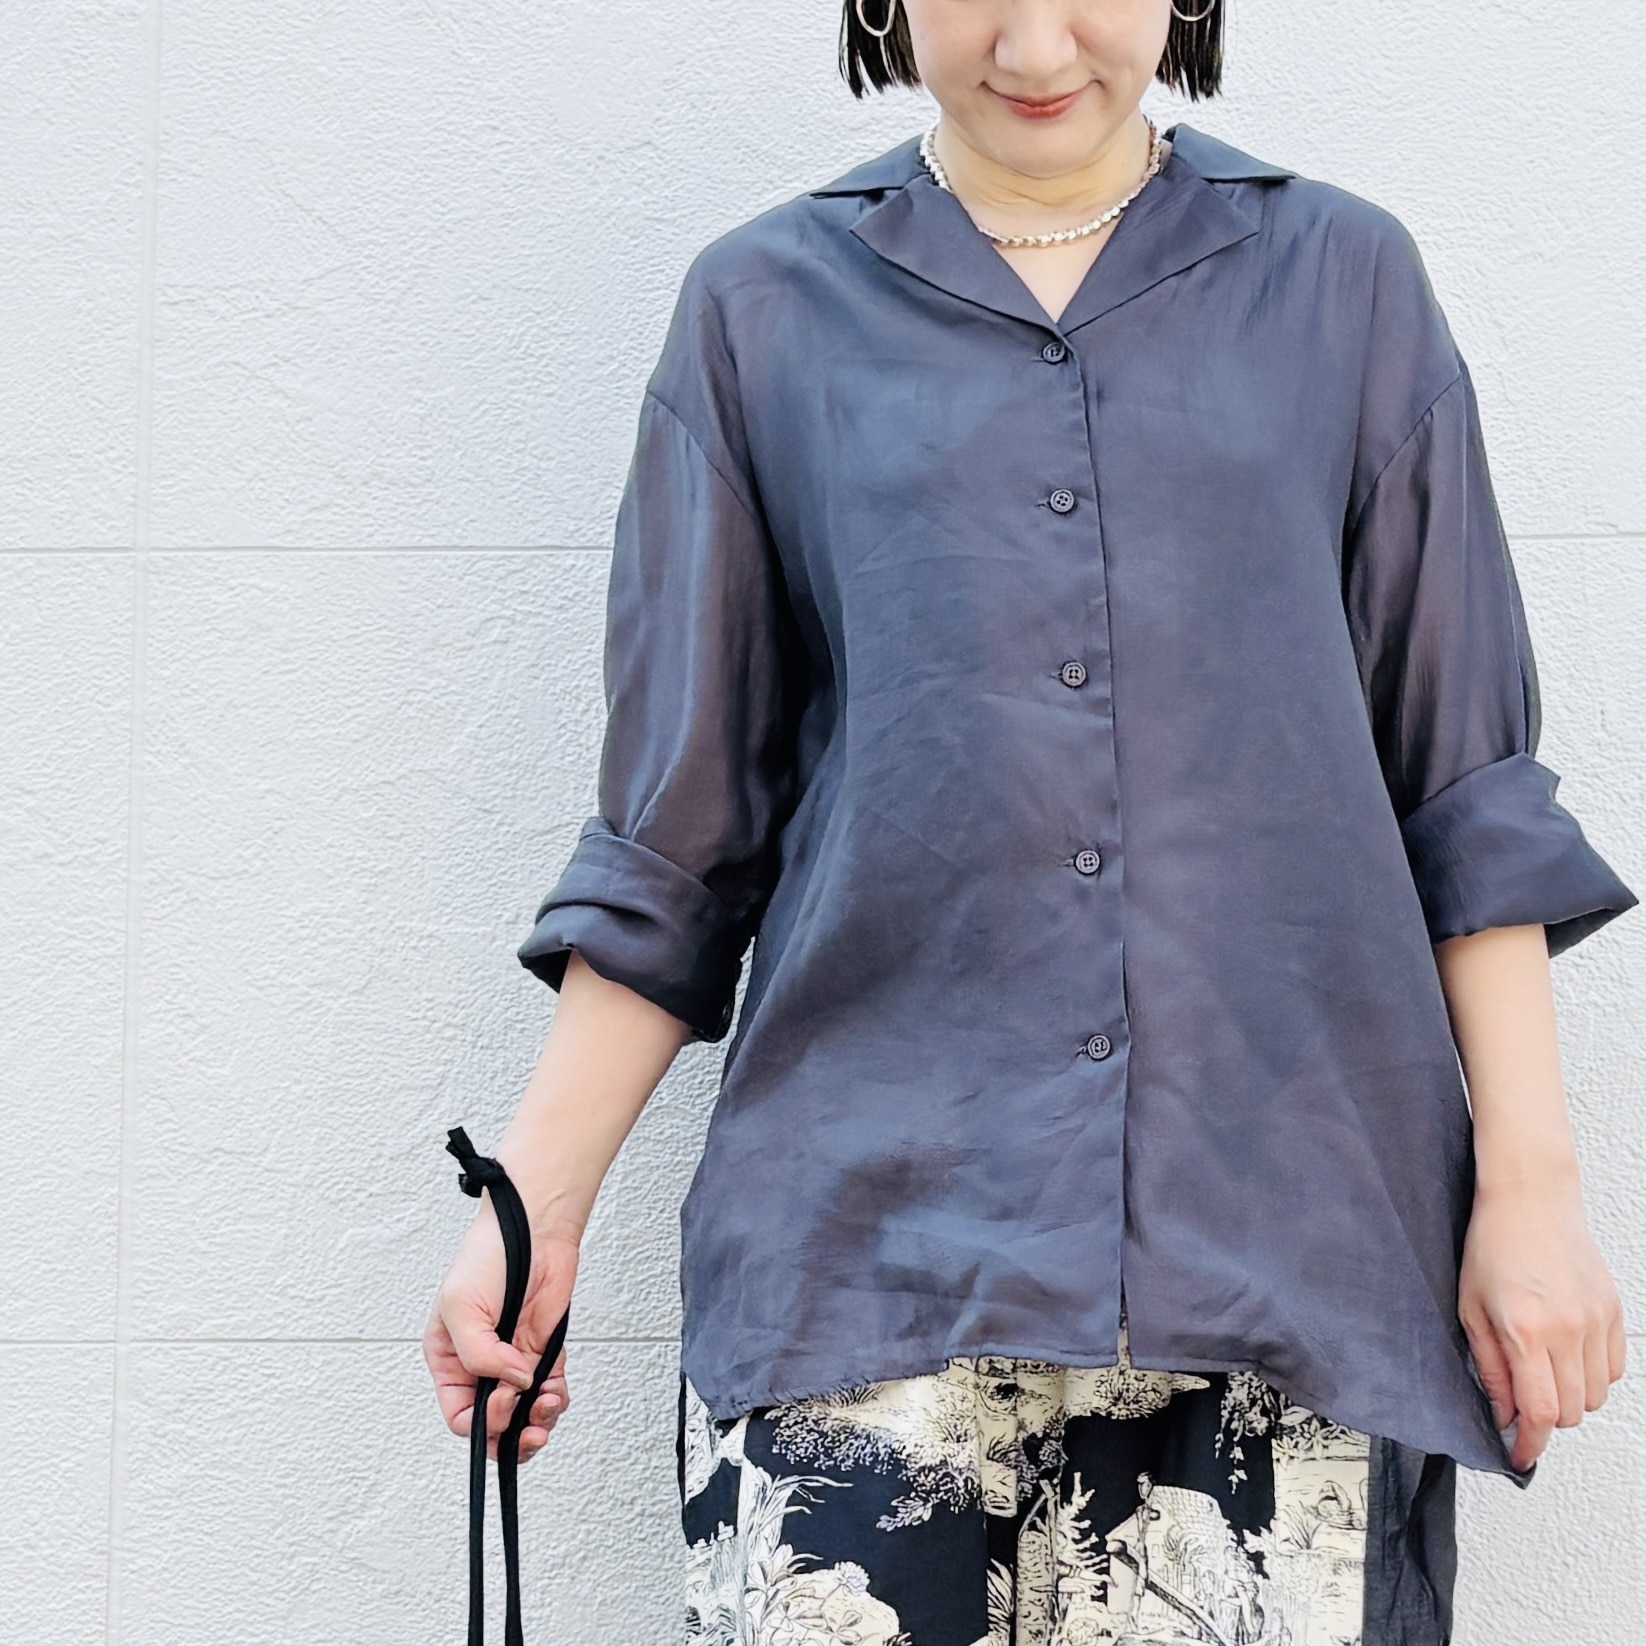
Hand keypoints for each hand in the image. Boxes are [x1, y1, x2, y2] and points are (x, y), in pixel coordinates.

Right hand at [424, 1199, 578, 1463]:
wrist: (536, 1229)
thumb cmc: (488, 1256)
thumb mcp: (462, 1307)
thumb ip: (480, 1355)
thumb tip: (514, 1385)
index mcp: (450, 1360)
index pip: (460, 1417)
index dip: (483, 1423)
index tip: (503, 1404)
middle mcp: (480, 1366)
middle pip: (493, 1426)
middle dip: (512, 1435)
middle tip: (530, 1426)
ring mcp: (513, 1361)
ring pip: (523, 1416)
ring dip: (538, 1422)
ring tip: (548, 1404)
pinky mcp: (543, 1353)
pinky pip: (549, 1393)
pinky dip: (556, 1400)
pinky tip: (557, 1390)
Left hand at [1458, 1175, 1626, 1471]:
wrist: (1530, 1200)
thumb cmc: (1492, 1246)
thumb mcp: (1470, 1308)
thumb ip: (1490, 1367)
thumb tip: (1503, 1415)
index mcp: (1524, 1330)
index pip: (1538, 1413)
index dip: (1529, 1444)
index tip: (1520, 1456)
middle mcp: (1567, 1330)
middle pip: (1569, 1411)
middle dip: (1544, 1419)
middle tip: (1521, 1405)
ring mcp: (1596, 1321)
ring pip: (1595, 1396)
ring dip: (1569, 1398)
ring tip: (1542, 1372)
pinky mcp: (1614, 1312)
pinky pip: (1614, 1369)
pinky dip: (1593, 1376)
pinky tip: (1567, 1355)